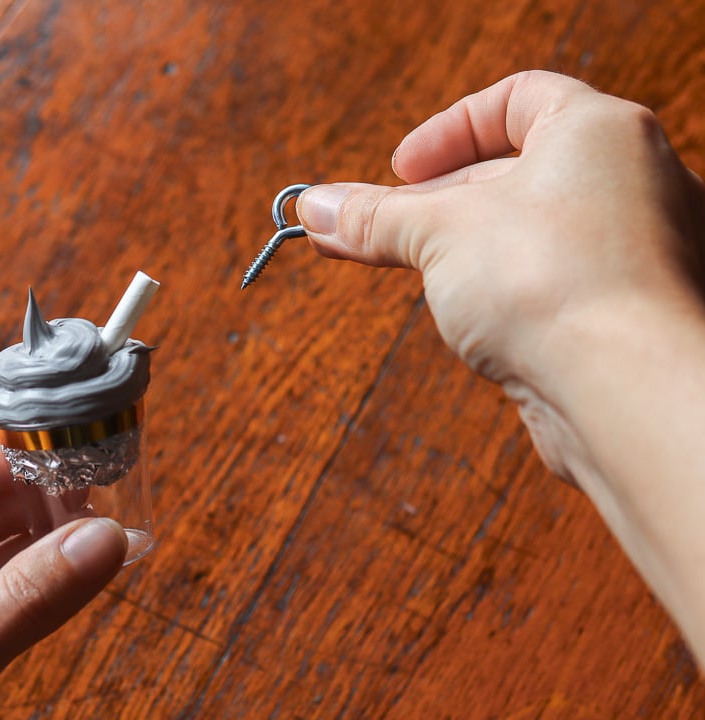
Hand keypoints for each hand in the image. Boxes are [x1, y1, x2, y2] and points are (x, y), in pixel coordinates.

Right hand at [295, 70, 704, 655]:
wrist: (625, 389)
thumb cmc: (550, 283)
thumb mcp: (438, 233)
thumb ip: (374, 217)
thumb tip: (313, 207)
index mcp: (599, 132)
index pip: (517, 100)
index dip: (447, 132)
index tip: (399, 171)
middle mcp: (631, 183)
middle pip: (515, 173)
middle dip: (432, 203)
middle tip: (367, 231)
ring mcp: (636, 253)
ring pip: (531, 236)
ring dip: (460, 252)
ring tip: (402, 273)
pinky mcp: (624, 315)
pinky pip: (552, 286)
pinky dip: (501, 293)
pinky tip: (462, 320)